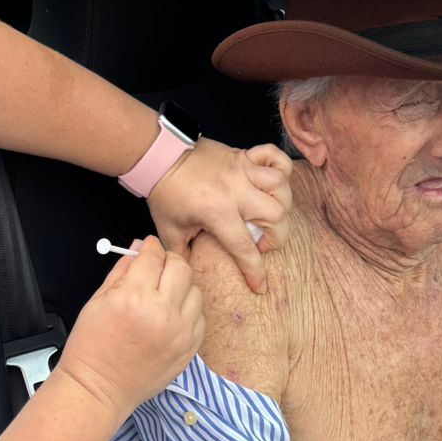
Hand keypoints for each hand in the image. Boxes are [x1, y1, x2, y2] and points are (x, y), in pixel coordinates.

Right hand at [58, 237, 204, 421]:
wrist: (99, 389)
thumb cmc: (92, 349)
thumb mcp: (97, 301)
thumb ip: (121, 271)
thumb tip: (138, 249)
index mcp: (133, 298)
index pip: (153, 256)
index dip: (149, 247)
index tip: (148, 248)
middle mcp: (161, 313)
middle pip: (181, 268)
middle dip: (168, 261)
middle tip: (157, 267)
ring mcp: (180, 332)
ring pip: (195, 290)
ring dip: (181, 286)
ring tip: (164, 294)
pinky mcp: (189, 349)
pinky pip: (200, 317)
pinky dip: (188, 310)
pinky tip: (171, 315)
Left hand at [147, 138, 292, 294]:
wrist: (160, 156)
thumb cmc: (165, 193)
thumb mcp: (170, 231)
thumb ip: (182, 255)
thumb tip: (189, 276)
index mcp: (217, 212)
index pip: (244, 247)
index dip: (255, 271)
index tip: (260, 285)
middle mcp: (235, 191)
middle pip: (276, 216)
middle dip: (276, 236)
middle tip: (261, 242)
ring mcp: (242, 170)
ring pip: (280, 186)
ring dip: (280, 202)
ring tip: (268, 213)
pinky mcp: (243, 155)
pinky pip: (275, 156)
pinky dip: (281, 166)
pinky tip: (273, 181)